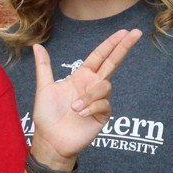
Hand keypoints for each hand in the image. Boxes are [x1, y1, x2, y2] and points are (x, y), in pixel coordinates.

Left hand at [29, 29, 140, 165]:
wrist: (51, 140)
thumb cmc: (47, 115)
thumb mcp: (44, 87)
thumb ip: (44, 66)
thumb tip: (37, 45)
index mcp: (81, 76)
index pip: (100, 55)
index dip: (111, 43)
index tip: (124, 32)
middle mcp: (93, 85)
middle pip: (113, 62)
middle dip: (124, 48)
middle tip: (136, 33)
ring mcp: (99, 100)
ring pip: (105, 86)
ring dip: (89, 96)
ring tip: (74, 108)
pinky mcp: (103, 115)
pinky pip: (104, 104)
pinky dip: (91, 107)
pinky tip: (80, 114)